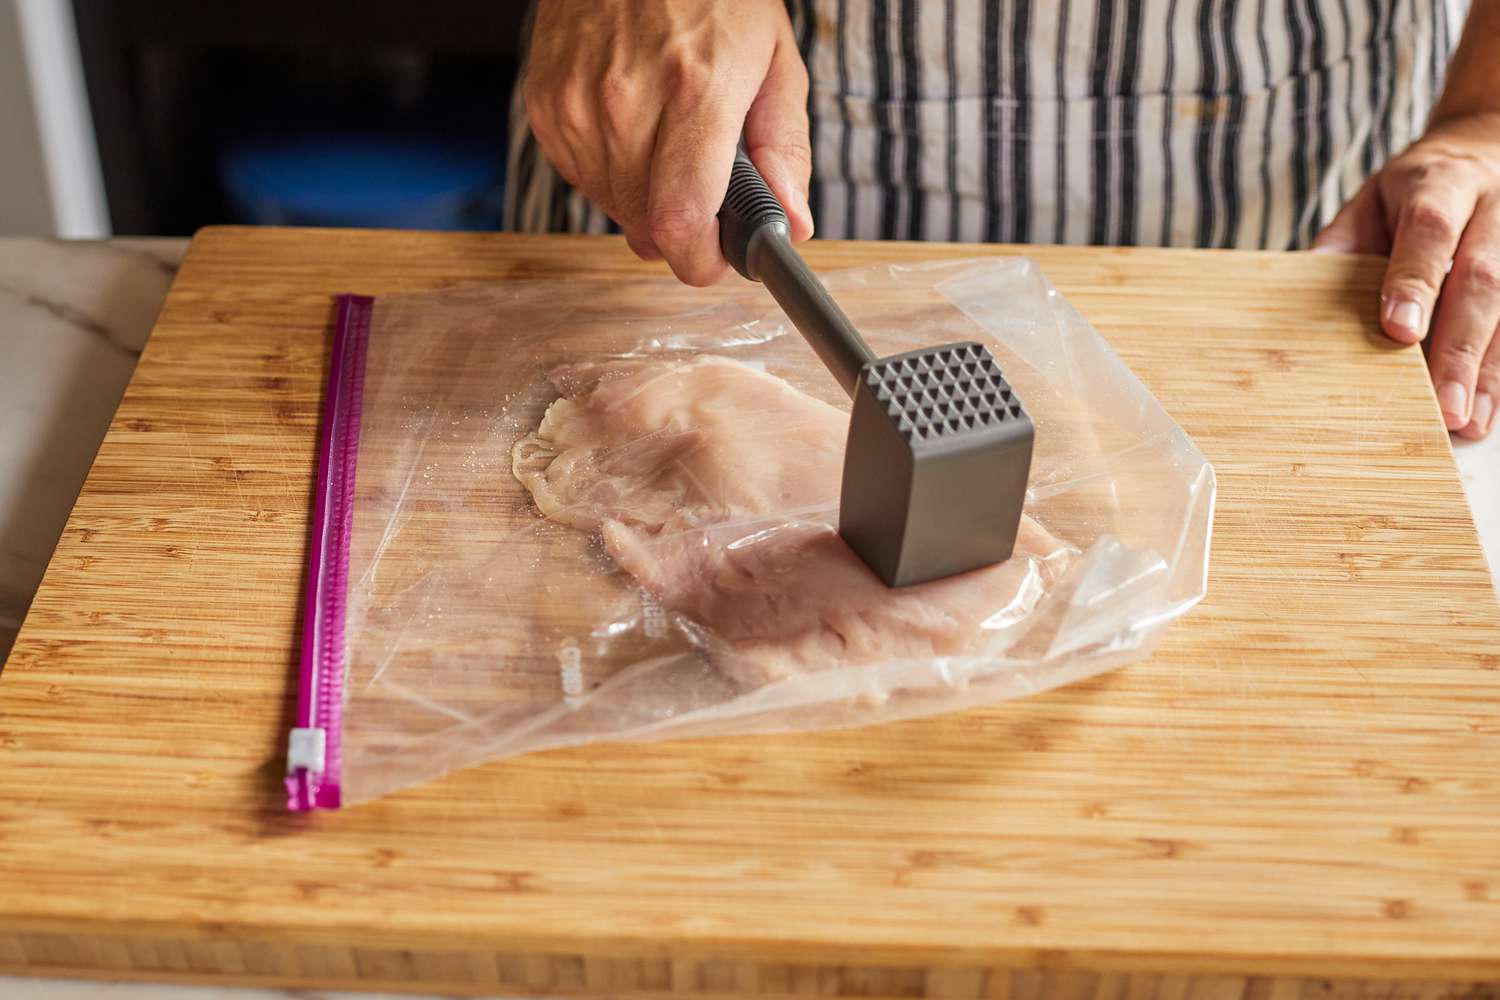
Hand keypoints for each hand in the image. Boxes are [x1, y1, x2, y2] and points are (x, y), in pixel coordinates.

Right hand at [523, 0, 813, 285]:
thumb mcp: (773, 59)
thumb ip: (785, 148)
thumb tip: (792, 225)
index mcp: (695, 91)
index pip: (681, 221)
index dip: (701, 261)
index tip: (718, 258)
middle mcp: (625, 103)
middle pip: (647, 227)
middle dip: (683, 228)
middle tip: (705, 186)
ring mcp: (577, 106)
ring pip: (615, 209)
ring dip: (646, 199)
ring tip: (667, 139)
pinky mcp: (546, 106)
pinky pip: (583, 179)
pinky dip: (612, 172)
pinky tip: (631, 125)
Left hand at [1314, 111, 1499, 439]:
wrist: (1486, 149)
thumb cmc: (1415, 190)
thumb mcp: (1370, 200)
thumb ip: (1342, 243)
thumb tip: (1302, 285)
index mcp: (1441, 184)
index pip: (1430, 230)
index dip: (1415, 280)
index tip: (1399, 330)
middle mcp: (1494, 210)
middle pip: (1482, 279)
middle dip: (1460, 347)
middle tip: (1442, 405)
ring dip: (1488, 370)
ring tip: (1467, 420)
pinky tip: (1486, 410)